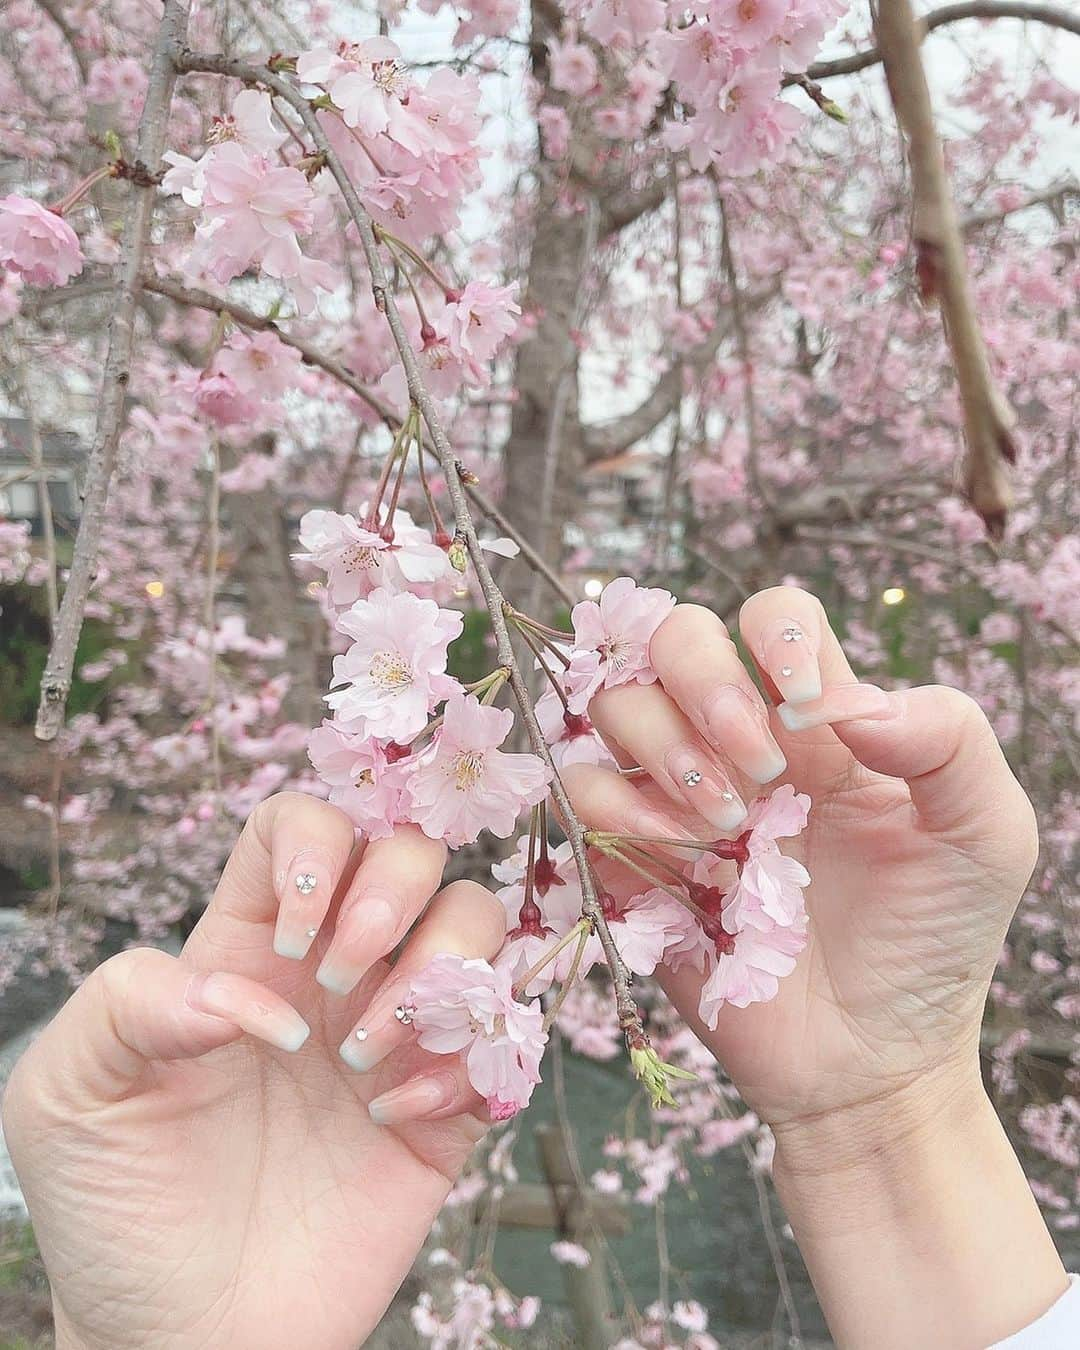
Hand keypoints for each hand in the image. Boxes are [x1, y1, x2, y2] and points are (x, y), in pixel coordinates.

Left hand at [2, 794, 504, 1349]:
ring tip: (366, 1058)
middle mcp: (331, 969)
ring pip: (477, 921)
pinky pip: (505, 1034)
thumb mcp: (68, 1091)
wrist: (182, 1336)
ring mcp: (394, 1032)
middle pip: (409, 851)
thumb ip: (130, 1002)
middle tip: (338, 978)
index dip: (315, 842)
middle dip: (392, 894)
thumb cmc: (115, 1207)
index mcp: (245, 942)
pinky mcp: (447, 1106)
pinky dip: (469, 1059)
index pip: (302, 823)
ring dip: (443, 970)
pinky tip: (394, 1120)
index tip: (290, 930)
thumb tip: (253, 996)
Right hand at [564, 586, 1065, 1347]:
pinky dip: (622, 811)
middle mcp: (739, 738)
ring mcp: (677, 793)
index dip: (771, 636)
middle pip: (674, 636)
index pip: (771, 616)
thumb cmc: (931, 940)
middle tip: (757, 772)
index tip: (801, 707)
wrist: (869, 1059)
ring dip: (666, 753)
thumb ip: (950, 739)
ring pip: (616, 703)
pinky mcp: (629, 853)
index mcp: (821, 718)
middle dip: (703, 685)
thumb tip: (843, 701)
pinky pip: (583, 790)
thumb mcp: (987, 835)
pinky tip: (686, 864)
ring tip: (726, 828)